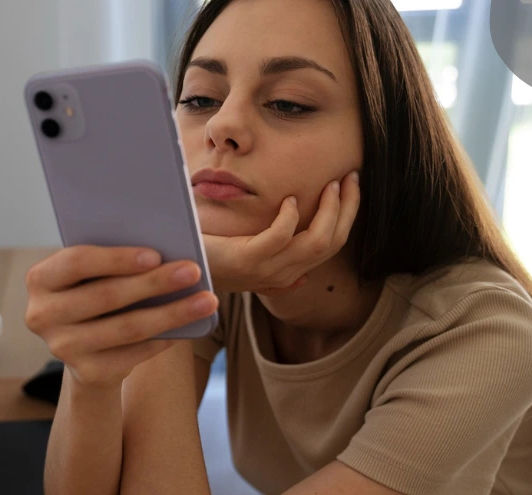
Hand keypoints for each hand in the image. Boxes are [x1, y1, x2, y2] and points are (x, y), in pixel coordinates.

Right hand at [25, 246, 218, 389]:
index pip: (76, 262)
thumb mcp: (94, 273)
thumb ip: (113, 260)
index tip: (156, 254)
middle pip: (105, 296)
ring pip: (125, 328)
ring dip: (171, 313)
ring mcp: (62, 348)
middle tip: (192, 271)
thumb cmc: (96, 293)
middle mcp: (42, 315)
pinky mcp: (86, 373)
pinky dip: (163, 339)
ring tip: (206, 301)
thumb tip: (166, 250)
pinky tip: (187, 328)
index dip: (116, 258)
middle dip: (154, 283)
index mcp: (41, 279)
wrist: (84, 345)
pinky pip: (133, 353)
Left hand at [203, 171, 359, 293]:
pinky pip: (281, 237)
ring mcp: (266, 269)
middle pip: (333, 242)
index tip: (351, 186)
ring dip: (329, 210)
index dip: (348, 215)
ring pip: (317, 242)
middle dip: (347, 208)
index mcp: (288, 273)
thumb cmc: (212, 259)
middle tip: (350, 178)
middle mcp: (283, 274)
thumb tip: (304, 279)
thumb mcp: (250, 267)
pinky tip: (288, 200)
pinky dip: (290, 217)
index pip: (333, 245)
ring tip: (330, 185)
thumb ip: (276, 271)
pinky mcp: (247, 260)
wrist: (180, 271)